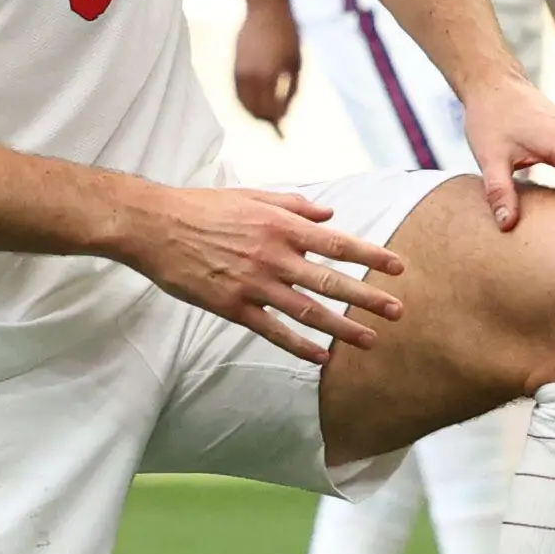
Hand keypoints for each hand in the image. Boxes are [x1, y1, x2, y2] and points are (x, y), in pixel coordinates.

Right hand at [117, 181, 407, 361]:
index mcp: (280, 225)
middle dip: (368, 297)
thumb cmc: (202, 207)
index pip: (337, 242)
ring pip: (307, 311)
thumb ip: (292, 204)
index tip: (399, 267)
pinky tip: (321, 357)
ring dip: (342, 328)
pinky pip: (273, 330)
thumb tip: (329, 213)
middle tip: (398, 311)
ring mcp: (254, 283)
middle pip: (331, 280)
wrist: (155, 226)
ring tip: (370, 340)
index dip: (370, 255)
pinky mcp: (232, 306)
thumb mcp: (251, 196)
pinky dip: (299, 345)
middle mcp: (273, 255)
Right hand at [233, 0, 299, 124]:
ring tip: (265, 121)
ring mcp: (238, 69)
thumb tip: (284, 116)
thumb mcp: (296, 62)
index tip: (282, 136)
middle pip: (254, 110)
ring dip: (252, 115)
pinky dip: (243, 102)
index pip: (269, 110)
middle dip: (264, 122)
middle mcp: (250, 74)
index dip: (276, 125)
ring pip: (241, 103)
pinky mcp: (233, 64)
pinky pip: (236, 91)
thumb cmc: (288, 33)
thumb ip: (291, 90)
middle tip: (275, 131)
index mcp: (269, 75)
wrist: (265, 6)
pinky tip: (252, 106)